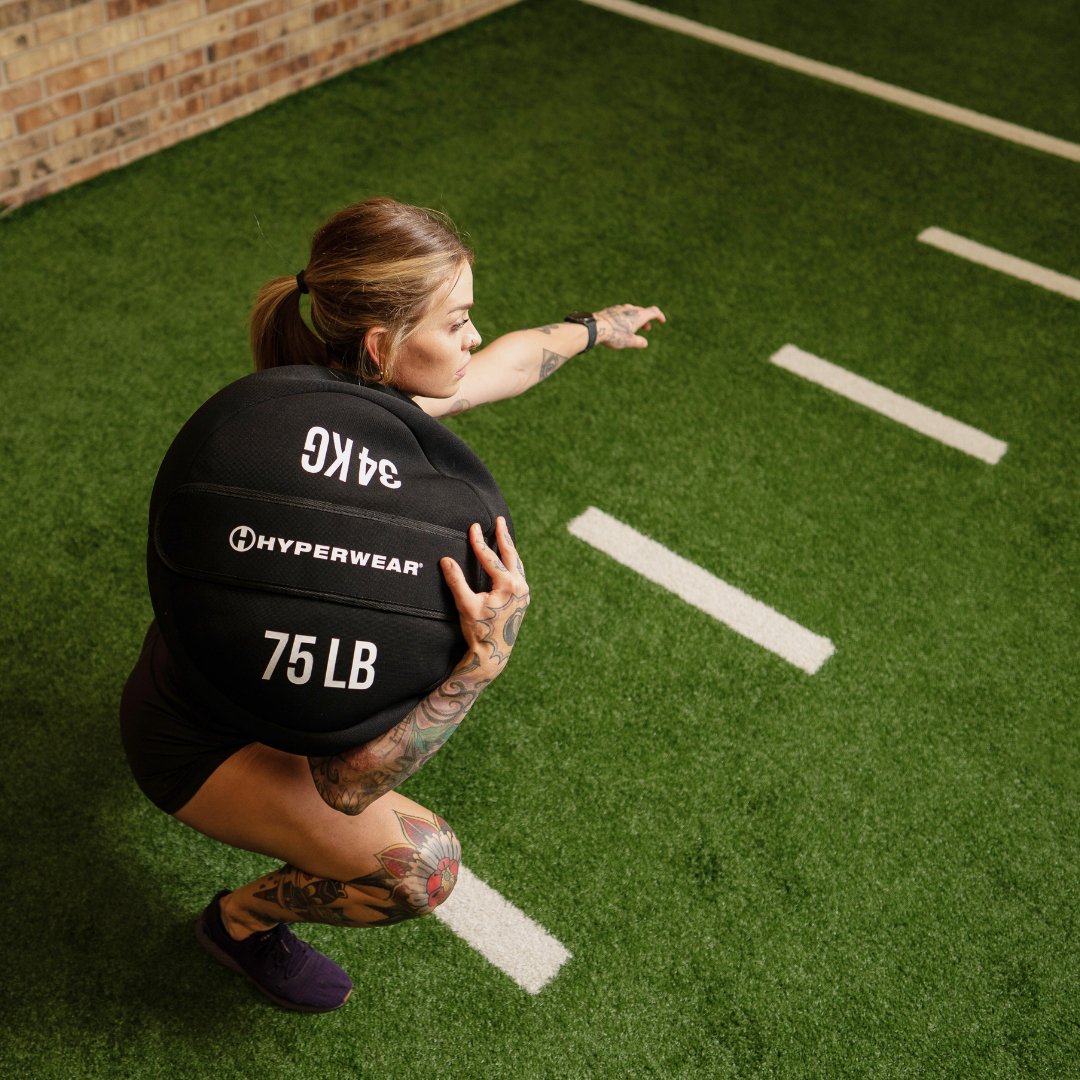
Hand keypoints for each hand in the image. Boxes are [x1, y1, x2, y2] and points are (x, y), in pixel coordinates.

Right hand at [440, 517, 528, 680]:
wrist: (493, 654)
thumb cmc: (478, 631)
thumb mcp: (465, 605)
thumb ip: (456, 581)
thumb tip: (445, 560)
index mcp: (508, 586)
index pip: (490, 558)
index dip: (479, 542)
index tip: (473, 526)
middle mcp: (520, 587)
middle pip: (511, 555)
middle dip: (503, 537)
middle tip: (500, 520)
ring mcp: (524, 594)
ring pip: (517, 564)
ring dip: (509, 549)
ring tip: (503, 535)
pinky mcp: (523, 601)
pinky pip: (519, 574)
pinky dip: (513, 563)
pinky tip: (508, 561)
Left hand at [594, 304, 665, 348]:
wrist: (595, 327)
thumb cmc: (614, 335)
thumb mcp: (628, 342)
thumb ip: (639, 342)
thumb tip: (644, 343)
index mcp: (638, 315)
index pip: (654, 312)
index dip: (659, 316)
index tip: (662, 321)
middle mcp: (630, 309)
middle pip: (642, 312)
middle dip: (646, 320)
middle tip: (647, 328)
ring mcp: (619, 308)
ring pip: (631, 312)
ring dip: (635, 319)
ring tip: (633, 328)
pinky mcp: (610, 310)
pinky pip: (621, 313)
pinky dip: (625, 319)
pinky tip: (620, 326)